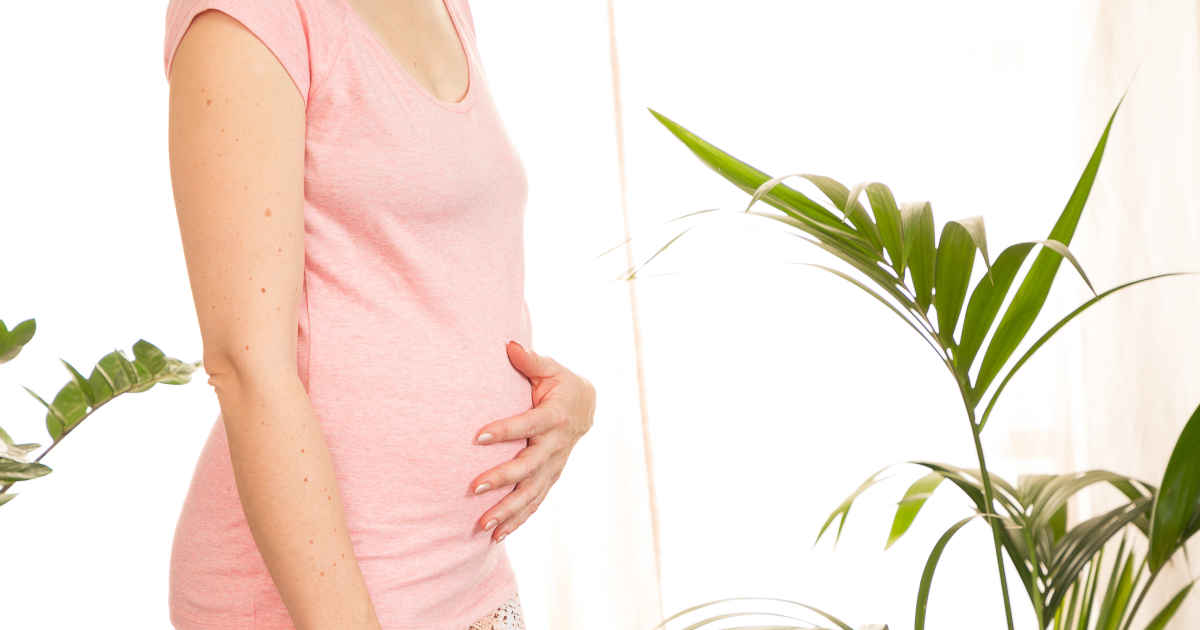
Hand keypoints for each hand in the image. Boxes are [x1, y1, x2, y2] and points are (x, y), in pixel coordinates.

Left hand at [469, 340, 595, 541]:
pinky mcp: (550, 477)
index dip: (505, 430)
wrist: (585, 405)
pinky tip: (496, 535)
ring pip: (532, 491)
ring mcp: (554, 465)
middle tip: (474, 487)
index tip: (476, 436)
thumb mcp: (550, 368)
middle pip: (529, 466)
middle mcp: (556, 445)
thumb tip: (509, 345)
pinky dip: (517, 520)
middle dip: (502, 478)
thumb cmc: (559, 383)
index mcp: (555, 415)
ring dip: (508, 509)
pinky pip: (535, 502)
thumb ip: (529, 360)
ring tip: (482, 525)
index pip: (528, 425)